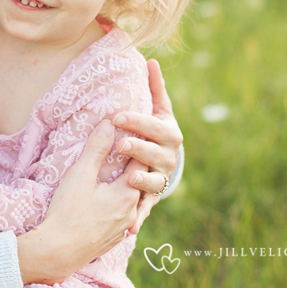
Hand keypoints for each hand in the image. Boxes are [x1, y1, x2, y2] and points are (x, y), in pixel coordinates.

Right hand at [16, 120, 140, 284]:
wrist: (58, 252)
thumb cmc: (69, 211)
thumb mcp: (81, 174)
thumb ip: (96, 148)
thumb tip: (109, 123)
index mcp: (127, 193)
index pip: (140, 160)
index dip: (134, 143)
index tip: (129, 129)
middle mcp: (132, 211)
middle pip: (138, 180)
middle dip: (132, 163)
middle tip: (122, 146)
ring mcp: (124, 227)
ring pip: (131, 199)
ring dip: (125, 184)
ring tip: (114, 171)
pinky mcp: (114, 238)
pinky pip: (123, 214)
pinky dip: (118, 201)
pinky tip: (106, 197)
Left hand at [113, 59, 183, 233]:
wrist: (166, 159)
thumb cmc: (156, 129)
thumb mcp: (158, 109)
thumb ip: (154, 88)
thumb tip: (151, 60)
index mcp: (170, 134)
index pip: (154, 126)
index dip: (137, 121)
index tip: (116, 116)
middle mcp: (169, 159)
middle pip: (155, 154)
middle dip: (138, 149)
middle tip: (120, 145)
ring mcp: (162, 180)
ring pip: (155, 183)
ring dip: (143, 183)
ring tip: (130, 180)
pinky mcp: (152, 199)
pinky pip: (145, 210)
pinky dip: (138, 219)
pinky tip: (129, 227)